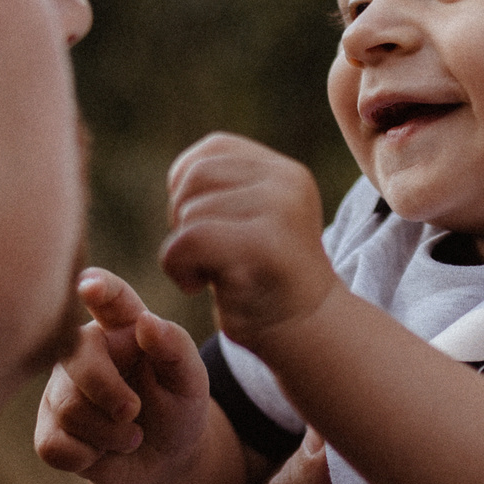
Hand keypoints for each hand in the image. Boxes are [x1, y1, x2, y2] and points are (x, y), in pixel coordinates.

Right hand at [36, 269, 210, 483]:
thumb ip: (175, 348)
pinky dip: (86, 457)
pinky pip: (54, 446)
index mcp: (123, 325)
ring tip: (132, 436)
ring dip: (109, 433)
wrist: (164, 460)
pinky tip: (101, 452)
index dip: (98, 287)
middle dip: (106, 391)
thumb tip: (148, 323)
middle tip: (133, 411)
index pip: (109, 297)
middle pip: (76, 358)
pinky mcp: (48, 428)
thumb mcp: (191, 381)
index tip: (90, 286)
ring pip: (68, 408)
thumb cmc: (177, 407)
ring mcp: (60, 388)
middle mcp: (84, 349)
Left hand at [160, 134, 337, 349]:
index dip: (187, 188)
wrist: (306, 332)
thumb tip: (179, 178)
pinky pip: (188, 240)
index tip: (205, 227)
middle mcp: (287, 183)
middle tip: (202, 256)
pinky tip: (198, 286)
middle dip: (181, 217)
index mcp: (284, 172)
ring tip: (210, 274)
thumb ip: (228, 188)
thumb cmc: (265, 280)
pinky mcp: (264, 246)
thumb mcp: (254, 219)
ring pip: (190, 212)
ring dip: (180, 251)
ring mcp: (280, 212)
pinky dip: (178, 269)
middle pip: (195, 178)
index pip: (211, 150)